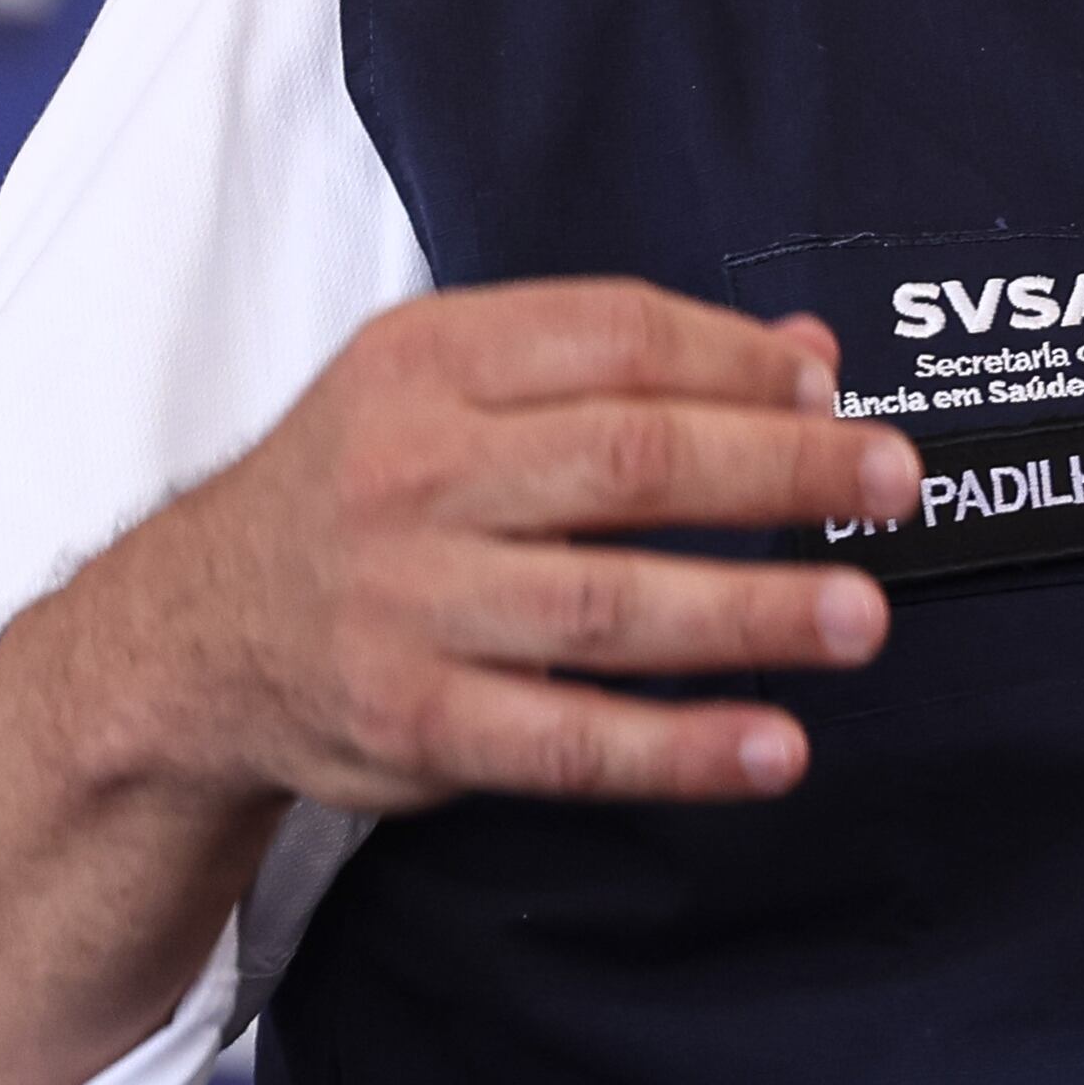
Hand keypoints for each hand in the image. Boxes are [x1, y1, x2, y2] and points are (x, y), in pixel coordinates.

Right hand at [56, 278, 921, 817]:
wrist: (188, 637)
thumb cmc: (358, 488)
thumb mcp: (450, 381)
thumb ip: (622, 358)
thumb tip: (808, 350)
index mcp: (428, 361)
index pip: (617, 336)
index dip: (740, 360)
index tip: (833, 388)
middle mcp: (416, 475)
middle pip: (633, 460)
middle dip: (784, 469)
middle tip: (896, 482)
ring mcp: (409, 603)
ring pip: (610, 604)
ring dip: (754, 610)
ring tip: (863, 615)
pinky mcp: (410, 722)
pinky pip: (565, 740)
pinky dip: (677, 748)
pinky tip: (771, 745)